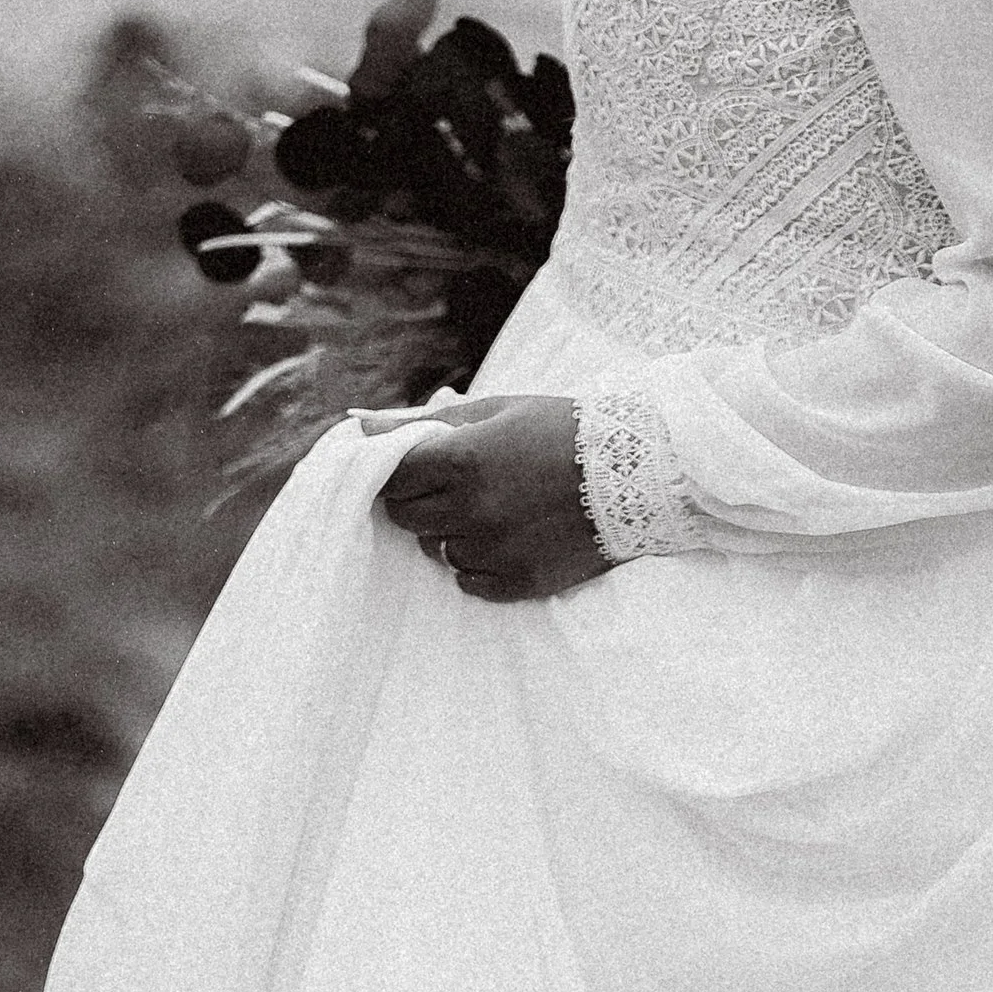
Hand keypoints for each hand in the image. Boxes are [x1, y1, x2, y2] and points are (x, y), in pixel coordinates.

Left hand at [362, 394, 608, 599]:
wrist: (636, 473)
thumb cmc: (559, 430)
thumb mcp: (493, 410)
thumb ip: (421, 422)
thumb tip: (357, 423)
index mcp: (462, 459)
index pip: (392, 476)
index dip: (400, 470)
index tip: (419, 466)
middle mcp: (473, 508)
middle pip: (407, 517)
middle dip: (422, 501)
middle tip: (456, 487)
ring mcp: (496, 549)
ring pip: (438, 551)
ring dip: (453, 533)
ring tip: (493, 510)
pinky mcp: (520, 580)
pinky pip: (469, 581)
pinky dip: (478, 564)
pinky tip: (507, 538)